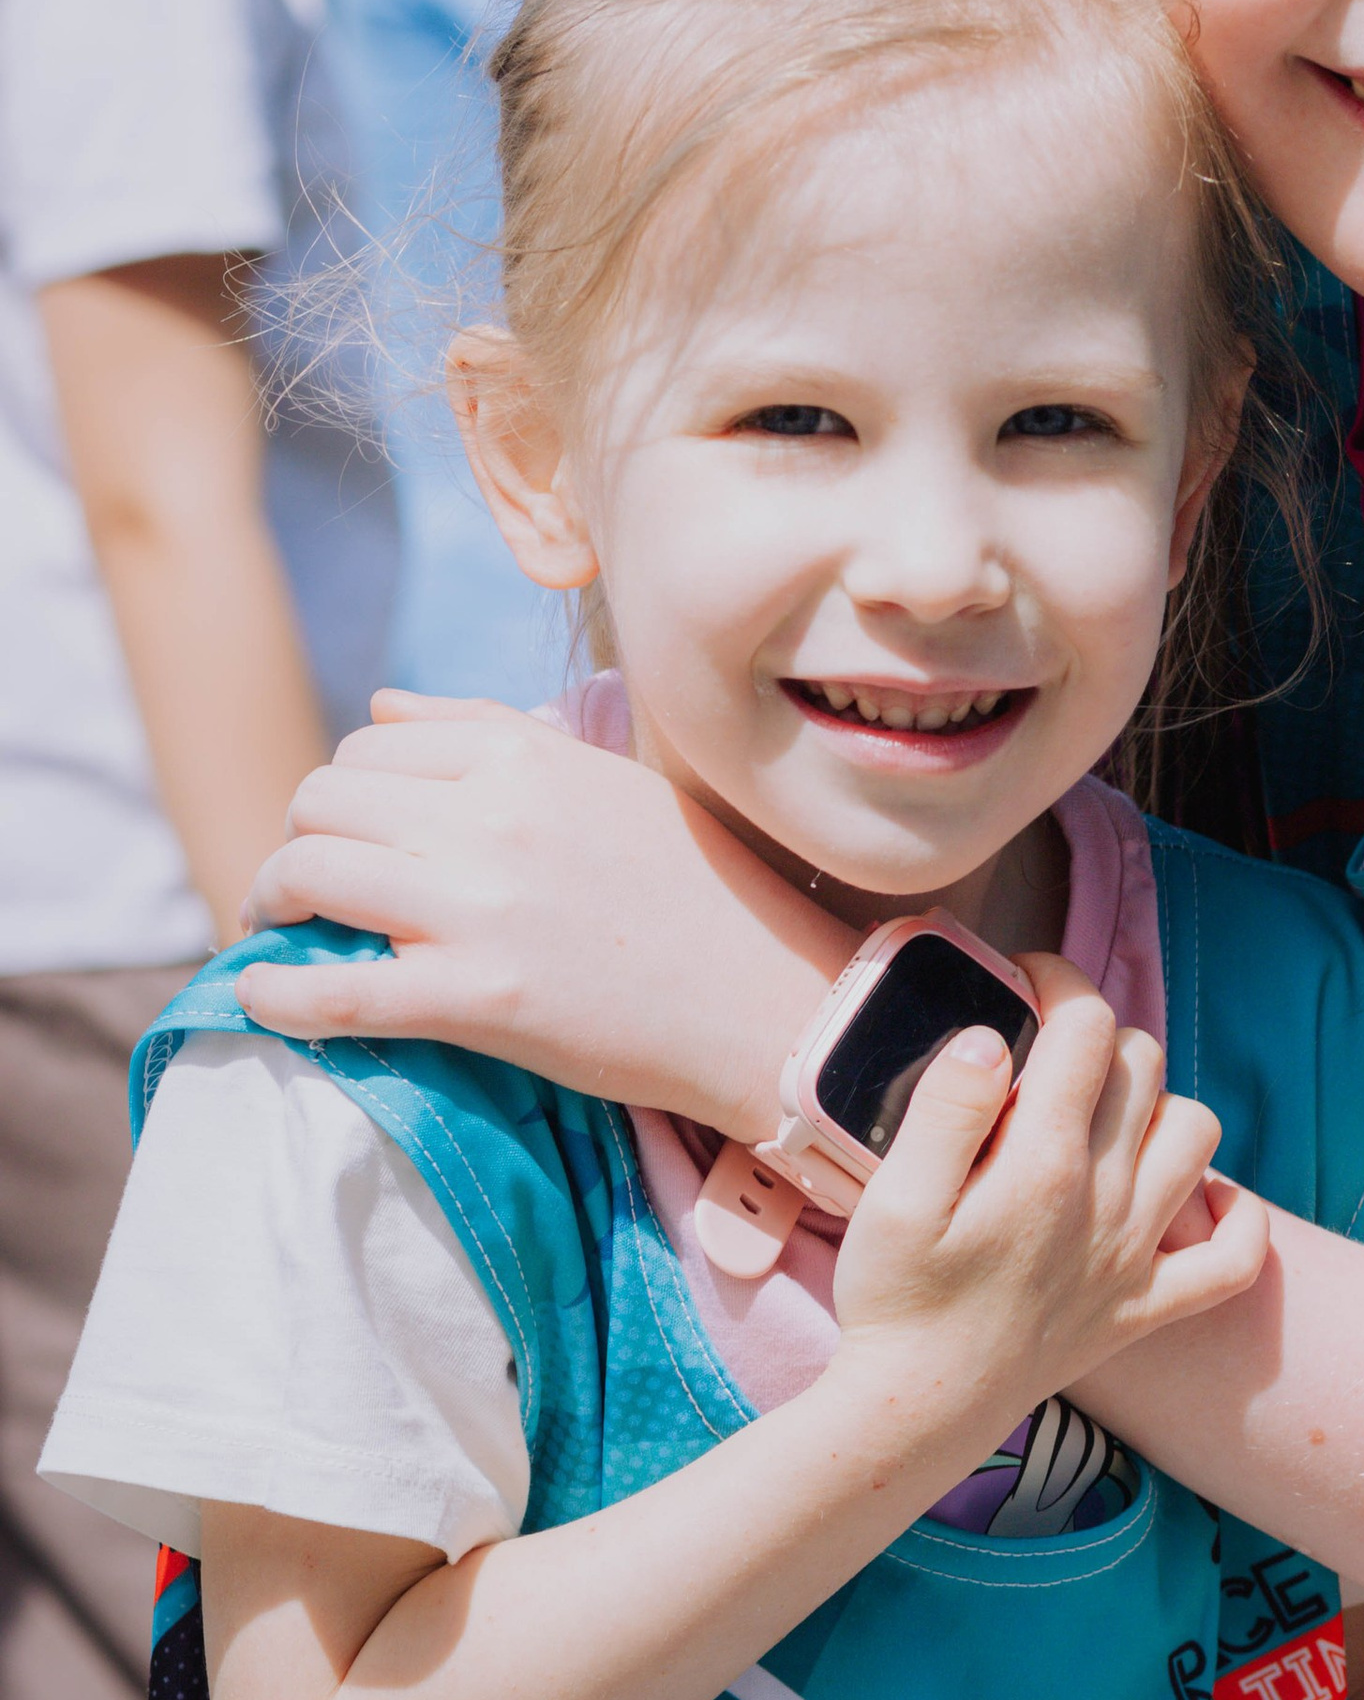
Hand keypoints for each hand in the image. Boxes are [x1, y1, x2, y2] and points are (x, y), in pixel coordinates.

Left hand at [233, 693, 851, 1139]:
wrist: (766, 997)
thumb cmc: (696, 889)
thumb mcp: (602, 780)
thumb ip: (485, 731)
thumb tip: (380, 702)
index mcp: (523, 752)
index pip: (369, 742)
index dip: (342, 791)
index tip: (347, 834)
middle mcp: (491, 813)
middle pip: (322, 799)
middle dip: (297, 841)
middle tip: (305, 889)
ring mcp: (480, 905)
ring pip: (306, 871)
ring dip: (270, 903)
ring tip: (282, 932)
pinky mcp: (478, 995)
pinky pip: (332, 988)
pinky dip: (275, 991)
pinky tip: (260, 995)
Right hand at [831, 960, 1265, 1392]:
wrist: (915, 1413)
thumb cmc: (894, 1301)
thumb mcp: (891, 1197)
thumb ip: (946, 1108)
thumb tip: (991, 1037)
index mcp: (1041, 1163)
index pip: (1085, 1027)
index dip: (1059, 980)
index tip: (1024, 980)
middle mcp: (1106, 1201)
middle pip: (1144, 1065)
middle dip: (1100, 1036)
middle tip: (1046, 1053)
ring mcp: (1136, 1256)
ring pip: (1198, 1133)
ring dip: (1159, 1104)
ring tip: (1102, 1115)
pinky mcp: (1147, 1308)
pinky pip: (1237, 1258)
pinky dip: (1234, 1215)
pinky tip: (1196, 1194)